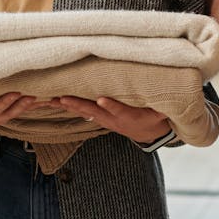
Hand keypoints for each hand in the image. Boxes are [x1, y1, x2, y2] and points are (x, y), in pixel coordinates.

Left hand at [54, 96, 170, 144]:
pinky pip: (81, 111)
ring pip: (84, 111)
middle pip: (94, 111)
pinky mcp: (99, 118)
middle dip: (78, 104)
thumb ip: (160, 101)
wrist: (148, 133)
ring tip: (51, 99)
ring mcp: (104, 120)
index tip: (101, 100)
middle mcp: (114, 119)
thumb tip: (168, 86)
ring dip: (68, 105)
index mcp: (131, 117)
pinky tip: (53, 100)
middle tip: (63, 98)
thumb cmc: (156, 116)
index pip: (120, 111)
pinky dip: (67, 106)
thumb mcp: (162, 111)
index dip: (111, 106)